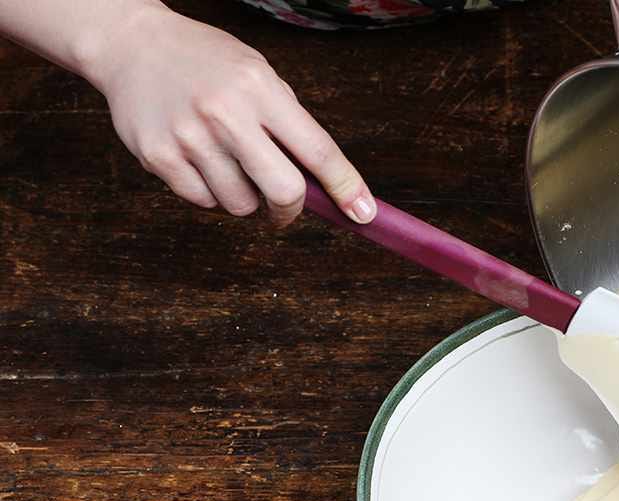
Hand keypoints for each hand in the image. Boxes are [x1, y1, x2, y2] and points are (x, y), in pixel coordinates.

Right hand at [88, 4, 374, 225]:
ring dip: (244, 198)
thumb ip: (289, 123)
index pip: (317, 150)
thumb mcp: (257, 74)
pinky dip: (209, 193)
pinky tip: (198, 160)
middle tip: (284, 209)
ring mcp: (189, 137)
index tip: (363, 213)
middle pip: (283, 191)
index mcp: (259, 88)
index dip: (346, 188)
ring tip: (227, 163)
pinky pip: (203, 202)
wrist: (131, 44)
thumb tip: (326, 184)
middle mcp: (225, 112)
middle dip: (290, 210)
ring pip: (240, 205)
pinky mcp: (158, 157)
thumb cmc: (206, 64)